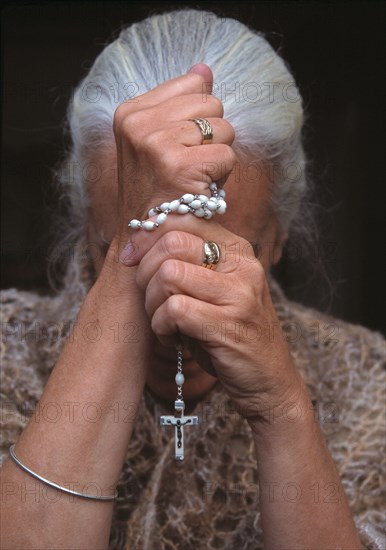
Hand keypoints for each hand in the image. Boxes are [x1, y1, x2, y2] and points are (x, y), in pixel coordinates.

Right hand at [112, 64, 235, 238]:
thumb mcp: (159, 140)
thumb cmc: (159, 191)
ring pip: (223, 129)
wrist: (148, 238)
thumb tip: (204, 68)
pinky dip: (221, 176)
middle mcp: (138, 124)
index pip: (195, 84)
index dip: (197, 120)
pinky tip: (198, 189)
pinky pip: (226, 154)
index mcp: (131, 112)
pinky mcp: (178, 165)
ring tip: (192, 178)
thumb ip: (181, 101)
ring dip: (217, 157)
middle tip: (188, 167)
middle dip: (210, 137)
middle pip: (212, 104)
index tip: (178, 148)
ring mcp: (156, 143)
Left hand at [124, 214, 305, 425]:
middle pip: (171, 242)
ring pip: (169, 274)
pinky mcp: (229, 324)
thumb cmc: (228, 333)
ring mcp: (239, 293)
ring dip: (152, 302)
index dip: (146, 235)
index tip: (130, 258)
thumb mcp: (212, 289)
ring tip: (162, 320)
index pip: (182, 217)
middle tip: (148, 298)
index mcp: (236, 248)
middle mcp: (241, 264)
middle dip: (144, 271)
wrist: (267, 380)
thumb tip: (137, 238)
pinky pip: (174, 309)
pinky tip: (170, 338)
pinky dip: (161, 325)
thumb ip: (187, 262)